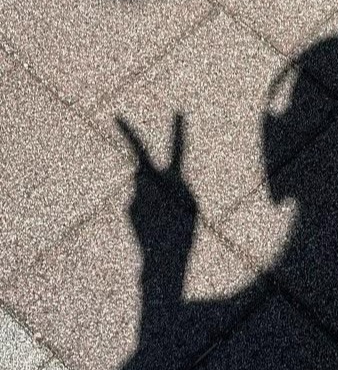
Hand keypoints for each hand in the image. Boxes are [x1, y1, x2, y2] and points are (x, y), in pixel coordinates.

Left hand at [116, 113, 196, 256]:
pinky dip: (146, 211)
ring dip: (152, 196)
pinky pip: (139, 203)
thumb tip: (140, 176)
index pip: (177, 150)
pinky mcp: (128, 208)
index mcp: (176, 182)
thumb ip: (172, 185)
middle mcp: (153, 185)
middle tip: (117, 117)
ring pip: (143, 187)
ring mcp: (137, 195)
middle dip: (129, 135)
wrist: (165, 258)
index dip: (179, 131)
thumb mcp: (189, 205)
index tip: (179, 111)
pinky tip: (154, 225)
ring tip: (163, 218)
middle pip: (142, 159)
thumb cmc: (184, 232)